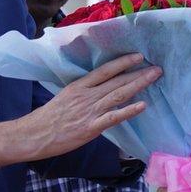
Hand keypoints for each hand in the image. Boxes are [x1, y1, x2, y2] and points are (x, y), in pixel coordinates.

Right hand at [24, 54, 161, 160]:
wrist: (33, 135)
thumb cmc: (50, 117)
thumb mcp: (66, 96)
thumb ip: (85, 91)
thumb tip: (103, 87)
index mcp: (79, 87)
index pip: (105, 70)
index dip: (122, 62)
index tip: (138, 56)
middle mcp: (87, 96)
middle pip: (116, 81)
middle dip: (138, 73)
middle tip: (157, 68)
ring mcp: (90, 111)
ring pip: (118, 95)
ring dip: (138, 85)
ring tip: (154, 78)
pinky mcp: (91, 127)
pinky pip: (113, 117)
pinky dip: (129, 111)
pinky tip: (143, 106)